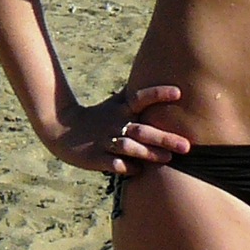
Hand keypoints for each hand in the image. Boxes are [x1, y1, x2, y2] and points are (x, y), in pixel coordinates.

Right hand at [37, 85, 188, 173]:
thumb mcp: (115, 103)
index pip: (140, 98)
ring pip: (128, 147)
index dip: (158, 94)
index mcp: (120, 109)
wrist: (63, 130)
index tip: (179, 93)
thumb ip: (135, 95)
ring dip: (148, 153)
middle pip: (141, 129)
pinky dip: (125, 167)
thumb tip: (160, 79)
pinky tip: (138, 170)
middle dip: (164, 138)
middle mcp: (114, 124)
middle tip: (187, 146)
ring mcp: (104, 141)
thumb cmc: (99, 116)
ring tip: (168, 159)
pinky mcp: (95, 157)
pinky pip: (113, 164)